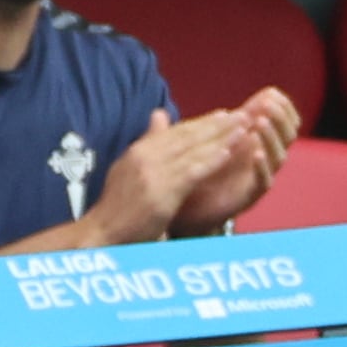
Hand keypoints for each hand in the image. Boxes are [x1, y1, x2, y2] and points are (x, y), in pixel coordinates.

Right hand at [84, 106, 257, 242]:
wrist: (103, 233)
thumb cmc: (118, 207)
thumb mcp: (129, 168)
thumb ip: (148, 143)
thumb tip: (159, 114)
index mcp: (139, 150)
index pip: (176, 131)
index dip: (202, 122)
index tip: (224, 114)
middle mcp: (145, 156)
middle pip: (188, 136)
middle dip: (217, 125)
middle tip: (242, 113)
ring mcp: (153, 174)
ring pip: (193, 151)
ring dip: (221, 138)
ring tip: (243, 127)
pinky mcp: (161, 193)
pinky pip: (191, 173)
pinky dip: (211, 161)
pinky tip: (228, 153)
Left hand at [170, 86, 300, 234]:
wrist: (192, 205)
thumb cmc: (208, 168)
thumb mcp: (222, 139)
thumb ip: (236, 120)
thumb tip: (252, 98)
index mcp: (261, 142)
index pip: (284, 123)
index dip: (283, 108)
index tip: (272, 93)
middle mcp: (266, 159)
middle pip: (287, 137)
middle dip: (279, 119)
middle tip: (267, 105)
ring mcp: (260, 178)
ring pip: (278, 157)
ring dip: (271, 138)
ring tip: (259, 123)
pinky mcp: (251, 195)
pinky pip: (263, 182)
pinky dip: (262, 167)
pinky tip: (256, 153)